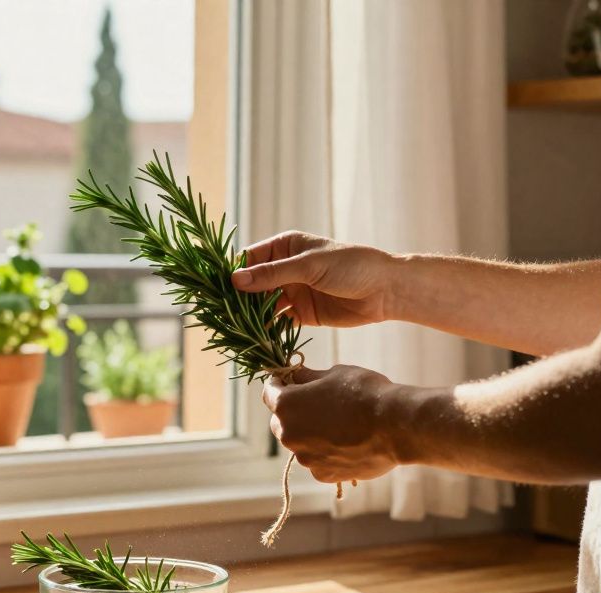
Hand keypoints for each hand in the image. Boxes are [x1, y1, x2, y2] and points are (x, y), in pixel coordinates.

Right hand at [231, 231, 397, 327]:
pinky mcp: (301, 313)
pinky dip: (267, 329)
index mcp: (285, 247)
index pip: (249, 258)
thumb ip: (273, 274)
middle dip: (237, 297)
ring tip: (233, 328)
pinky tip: (255, 337)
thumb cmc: (352, 265)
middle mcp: (285, 269)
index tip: (215, 287)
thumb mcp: (309, 266)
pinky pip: (277, 322)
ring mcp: (293, 291)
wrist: (386, 290)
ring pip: (262, 304)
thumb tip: (235, 280)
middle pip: (252, 284)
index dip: (232, 272)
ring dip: (250, 315)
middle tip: (218, 313)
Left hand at [263, 365, 399, 483]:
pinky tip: (347, 444)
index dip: (279, 384)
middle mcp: (287, 433)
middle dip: (293, 412)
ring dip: (310, 435)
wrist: (395, 426)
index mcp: (285, 404)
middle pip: (280, 421)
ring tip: (339, 426)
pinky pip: (317, 461)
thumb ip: (308, 378)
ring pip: (300, 443)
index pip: (270, 392)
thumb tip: (296, 375)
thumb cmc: (364, 392)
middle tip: (316, 404)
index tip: (289, 382)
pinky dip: (326, 454)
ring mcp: (304, 457)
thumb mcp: (334, 374)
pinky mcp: (322, 474)